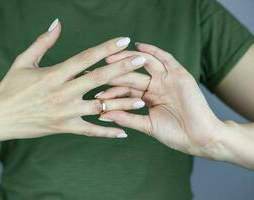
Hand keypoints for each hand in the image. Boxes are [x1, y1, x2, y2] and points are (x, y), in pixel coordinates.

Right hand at [0, 20, 146, 140]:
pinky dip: (107, 132)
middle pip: (98, 78)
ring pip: (99, 107)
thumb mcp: (24, 60)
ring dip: (122, 103)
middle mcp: (62, 93)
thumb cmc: (11, 86)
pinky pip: (90, 131)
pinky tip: (124, 132)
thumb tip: (57, 23)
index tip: (124, 40)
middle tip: (142, 61)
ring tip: (142, 99)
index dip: (106, 48)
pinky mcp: (64, 128)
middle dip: (122, 68)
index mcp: (54, 74)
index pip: (85, 58)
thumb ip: (43, 42)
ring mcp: (65, 112)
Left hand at [96, 42, 225, 157]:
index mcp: (148, 98)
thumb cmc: (176, 134)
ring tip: (111, 58)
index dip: (110, 89)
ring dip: (128, 59)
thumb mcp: (147, 125)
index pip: (126, 90)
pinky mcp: (179, 74)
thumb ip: (127, 118)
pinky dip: (153, 51)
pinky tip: (138, 47)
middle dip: (115, 72)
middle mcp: (156, 86)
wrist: (200, 138)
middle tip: (96, 69)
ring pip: (145, 64)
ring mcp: (167, 79)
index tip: (93, 89)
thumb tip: (103, 114)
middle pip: (132, 76)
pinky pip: (165, 59)